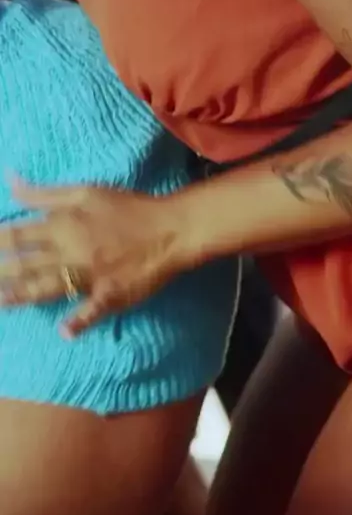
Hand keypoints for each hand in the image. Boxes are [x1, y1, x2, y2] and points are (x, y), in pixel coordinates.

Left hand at [0, 179, 190, 335]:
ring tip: (1, 303)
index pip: (17, 234)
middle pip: (25, 265)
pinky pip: (92, 310)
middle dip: (0, 272)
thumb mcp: (85, 192)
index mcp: (63, 226)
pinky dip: (79, 322)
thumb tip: (10, 181)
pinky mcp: (110, 295)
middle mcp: (71, 253)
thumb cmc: (128, 208)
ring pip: (47, 288)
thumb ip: (44, 193)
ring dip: (21, 297)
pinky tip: (64, 333)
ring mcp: (90, 277)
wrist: (170, 229)